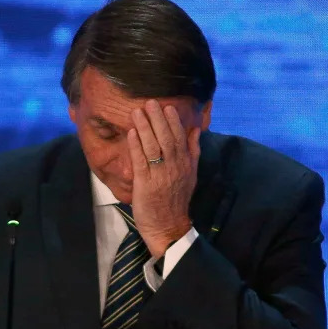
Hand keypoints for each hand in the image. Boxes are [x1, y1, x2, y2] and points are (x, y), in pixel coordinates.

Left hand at [127, 99, 201, 257]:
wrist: (169, 226)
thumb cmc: (176, 199)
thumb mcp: (190, 174)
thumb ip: (193, 151)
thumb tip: (195, 129)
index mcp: (185, 164)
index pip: (180, 138)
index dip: (173, 121)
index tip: (166, 107)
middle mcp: (174, 167)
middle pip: (167, 138)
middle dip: (158, 119)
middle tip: (150, 102)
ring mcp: (160, 175)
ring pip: (153, 147)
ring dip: (145, 128)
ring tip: (137, 112)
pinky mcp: (145, 184)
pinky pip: (141, 162)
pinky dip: (136, 146)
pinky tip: (132, 133)